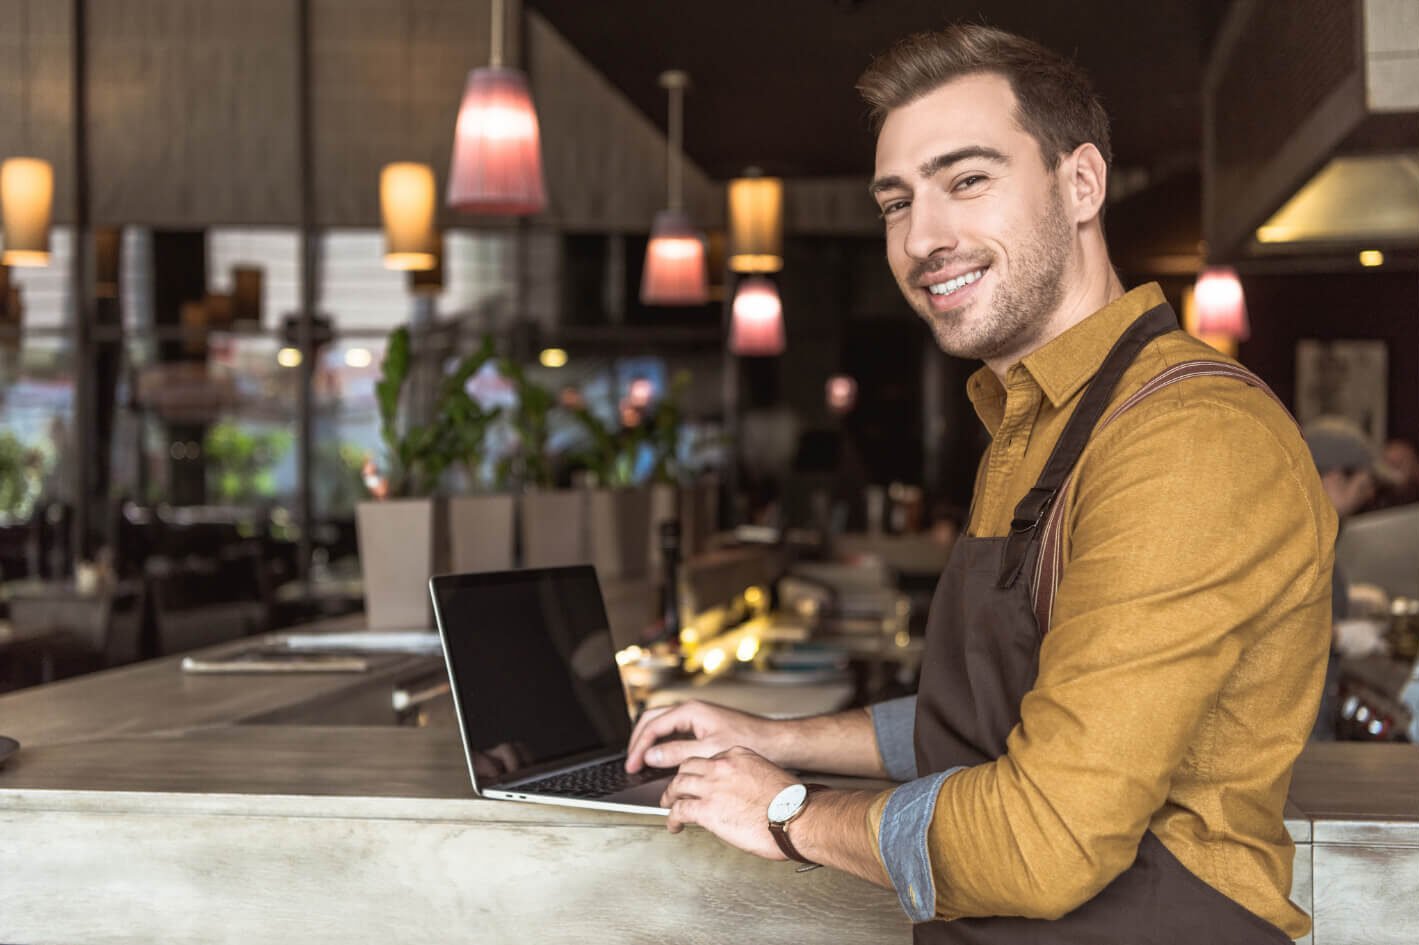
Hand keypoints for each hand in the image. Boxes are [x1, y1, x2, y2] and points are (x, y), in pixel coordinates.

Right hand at [625, 699, 778, 772]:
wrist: (776, 742)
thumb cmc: (750, 741)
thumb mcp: (708, 751)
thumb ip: (676, 753)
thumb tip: (651, 756)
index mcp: (691, 711)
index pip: (653, 726)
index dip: (639, 747)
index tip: (632, 765)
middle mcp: (693, 711)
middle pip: (653, 721)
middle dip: (639, 741)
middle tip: (631, 762)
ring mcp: (698, 718)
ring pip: (663, 725)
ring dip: (650, 742)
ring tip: (642, 762)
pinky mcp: (705, 727)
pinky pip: (675, 732)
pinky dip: (663, 744)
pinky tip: (663, 759)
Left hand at [662, 746, 798, 860]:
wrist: (796, 817)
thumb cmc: (791, 803)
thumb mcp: (768, 775)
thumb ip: (748, 777)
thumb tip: (741, 790)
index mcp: (739, 755)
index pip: (709, 759)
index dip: (700, 771)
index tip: (700, 780)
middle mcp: (722, 766)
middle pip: (688, 768)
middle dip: (680, 780)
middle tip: (678, 790)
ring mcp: (712, 787)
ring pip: (678, 785)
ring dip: (671, 797)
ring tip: (669, 805)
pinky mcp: (706, 810)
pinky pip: (679, 810)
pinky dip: (672, 818)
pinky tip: (674, 825)